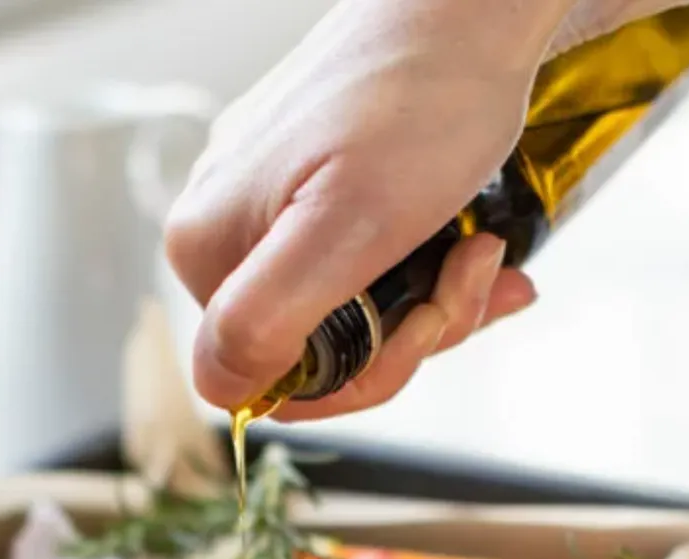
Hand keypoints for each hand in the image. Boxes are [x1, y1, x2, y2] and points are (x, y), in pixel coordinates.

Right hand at [164, 0, 565, 420]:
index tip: (421, 323)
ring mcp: (269, 200)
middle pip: (315, 346)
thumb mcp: (345, 228)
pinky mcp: (312, 182)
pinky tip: (471, 242)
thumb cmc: (421, 100)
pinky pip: (363, 262)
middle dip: (410, 331)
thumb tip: (219, 390)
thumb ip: (266, 316)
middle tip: (467, 275)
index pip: (265, 378)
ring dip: (430, 300)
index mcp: (209, 248)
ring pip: (350, 310)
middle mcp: (224, 226)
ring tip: (480, 251)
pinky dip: (426, 266)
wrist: (468, 7)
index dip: (357, 375)